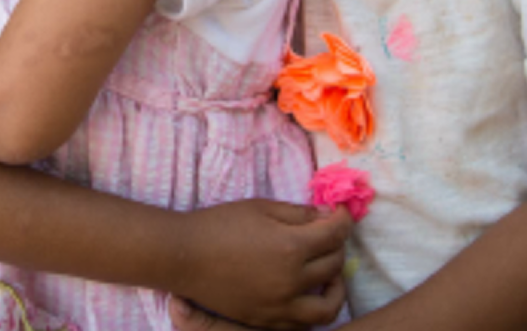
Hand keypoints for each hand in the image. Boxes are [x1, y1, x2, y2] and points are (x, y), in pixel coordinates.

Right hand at [173, 201, 350, 329]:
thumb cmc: (219, 224)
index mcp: (291, 248)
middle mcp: (292, 281)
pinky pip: (303, 322)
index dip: (343, 219)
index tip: (341, 213)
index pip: (335, 234)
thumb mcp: (260, 207)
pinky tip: (306, 292)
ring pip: (328, 305)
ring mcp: (280, 306)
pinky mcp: (266, 320)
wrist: (183, 256)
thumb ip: (298, 212)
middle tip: (328, 234)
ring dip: (336, 287)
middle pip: (334, 265)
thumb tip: (326, 217)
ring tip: (329, 274)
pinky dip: (313, 308)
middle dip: (337, 245)